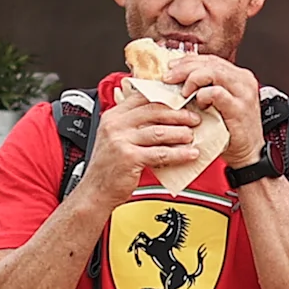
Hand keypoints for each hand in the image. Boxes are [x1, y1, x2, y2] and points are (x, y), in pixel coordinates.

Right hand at [83, 87, 204, 197]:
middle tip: (193, 119)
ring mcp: (121, 141)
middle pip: (153, 111)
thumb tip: (163, 114)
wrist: (96, 190)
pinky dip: (178, 154)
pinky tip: (189, 154)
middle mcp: (115, 125)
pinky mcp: (129, 158)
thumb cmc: (109, 165)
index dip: (165, 97)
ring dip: (180, 133)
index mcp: (113, 116)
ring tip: (191, 136)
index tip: (182, 100)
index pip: (143, 97)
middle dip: (178, 114)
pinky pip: (160, 153)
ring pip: (159, 131)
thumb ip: (133, 123)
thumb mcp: (115, 137)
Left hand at [168, 53, 267, 165]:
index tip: (171, 67)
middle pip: (210, 62)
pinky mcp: (239, 107)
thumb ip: (204, 88)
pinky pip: (216, 92)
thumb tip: (177, 78)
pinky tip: (198, 103)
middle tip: (169, 78)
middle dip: (185, 68)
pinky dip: (202, 95)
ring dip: (192, 79)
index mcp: (238, 76)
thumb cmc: (230, 131)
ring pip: (213, 72)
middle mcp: (243, 80)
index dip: (188, 61)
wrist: (248, 154)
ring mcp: (243, 93)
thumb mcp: (216, 103)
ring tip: (182, 92)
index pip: (210, 59)